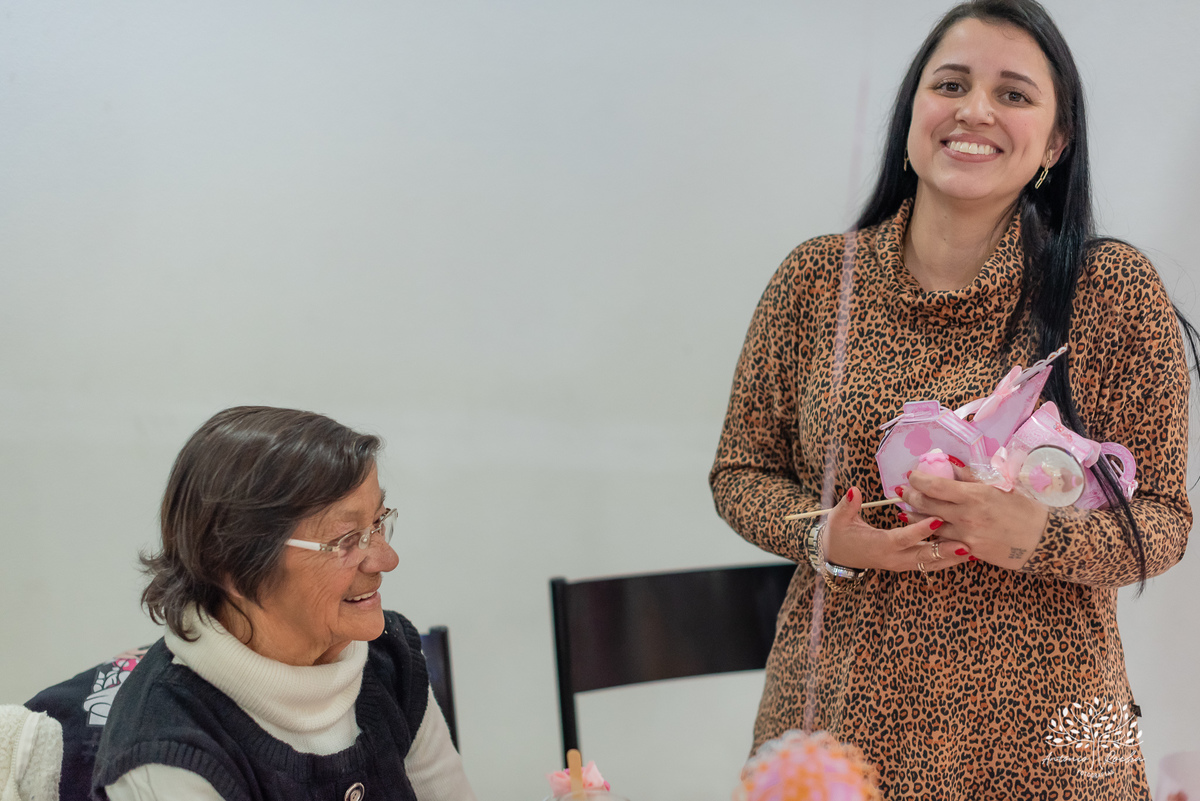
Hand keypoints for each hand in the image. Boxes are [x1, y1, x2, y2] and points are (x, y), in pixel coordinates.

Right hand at [822, 486, 972, 574]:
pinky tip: (963, 553)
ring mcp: (901, 564)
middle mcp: (893, 559)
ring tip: (973, 550)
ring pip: (930, 564)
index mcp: (879, 545)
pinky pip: (929, 565)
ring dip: (951, 558)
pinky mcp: (906, 565)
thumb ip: (848, 505)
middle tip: (967, 543)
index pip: (902, 538)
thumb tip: (854, 490)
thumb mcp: (839, 519)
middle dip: (945, 550)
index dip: (920, 530)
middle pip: (923, 556)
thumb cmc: (839, 535)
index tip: (938, 518)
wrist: (837, 556)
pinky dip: (946, 560)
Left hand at [902, 469, 1048, 568]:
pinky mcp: (970, 551)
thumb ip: (972, 477)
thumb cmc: (1025, 509)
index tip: (912, 475)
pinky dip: (931, 535)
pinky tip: (924, 531)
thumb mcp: (1000, 486)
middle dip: (911, 497)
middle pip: (927, 505)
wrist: (1045, 540)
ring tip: (905, 511)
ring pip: (930, 527)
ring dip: (914, 518)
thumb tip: (951, 466)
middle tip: (903, 492)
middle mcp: (966, 515)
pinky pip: (944, 543)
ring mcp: (966, 536)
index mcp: (974, 495)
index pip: (935, 486)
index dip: (918, 479)